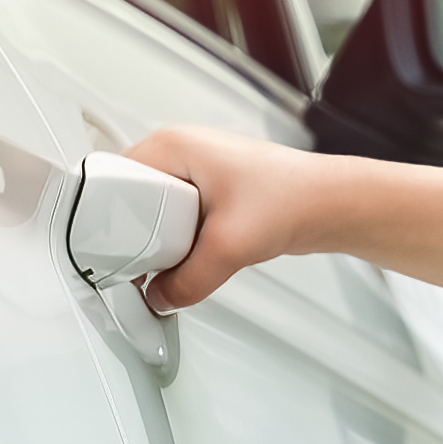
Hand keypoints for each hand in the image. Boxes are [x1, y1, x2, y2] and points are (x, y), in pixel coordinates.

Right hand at [127, 125, 325, 311]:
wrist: (332, 205)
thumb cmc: (294, 197)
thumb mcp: (230, 246)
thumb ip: (188, 280)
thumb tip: (161, 297)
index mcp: (173, 146)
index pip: (116, 179)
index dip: (109, 218)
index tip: (113, 250)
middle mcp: (180, 155)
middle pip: (131, 200)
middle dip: (136, 236)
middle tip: (143, 261)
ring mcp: (195, 176)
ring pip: (154, 216)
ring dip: (159, 243)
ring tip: (169, 261)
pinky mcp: (210, 197)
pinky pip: (176, 223)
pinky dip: (178, 245)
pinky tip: (187, 261)